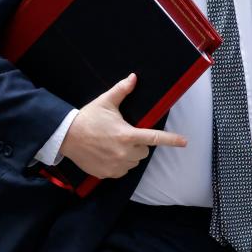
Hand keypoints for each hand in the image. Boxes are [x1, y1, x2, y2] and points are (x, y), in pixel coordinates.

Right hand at [59, 73, 186, 178]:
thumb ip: (122, 91)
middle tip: (124, 135)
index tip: (185, 142)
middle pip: (144, 151)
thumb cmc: (88, 118)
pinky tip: (107, 154)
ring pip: (134, 162)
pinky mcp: (107, 174)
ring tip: (113, 144)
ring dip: (129, 155)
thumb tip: (134, 78)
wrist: (66, 136)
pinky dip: (119, 164)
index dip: (171, 140)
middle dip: (138, 144)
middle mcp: (124, 153)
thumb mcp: (105, 102)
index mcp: (127, 135)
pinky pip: (121, 171)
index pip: (154, 138)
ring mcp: (116, 165)